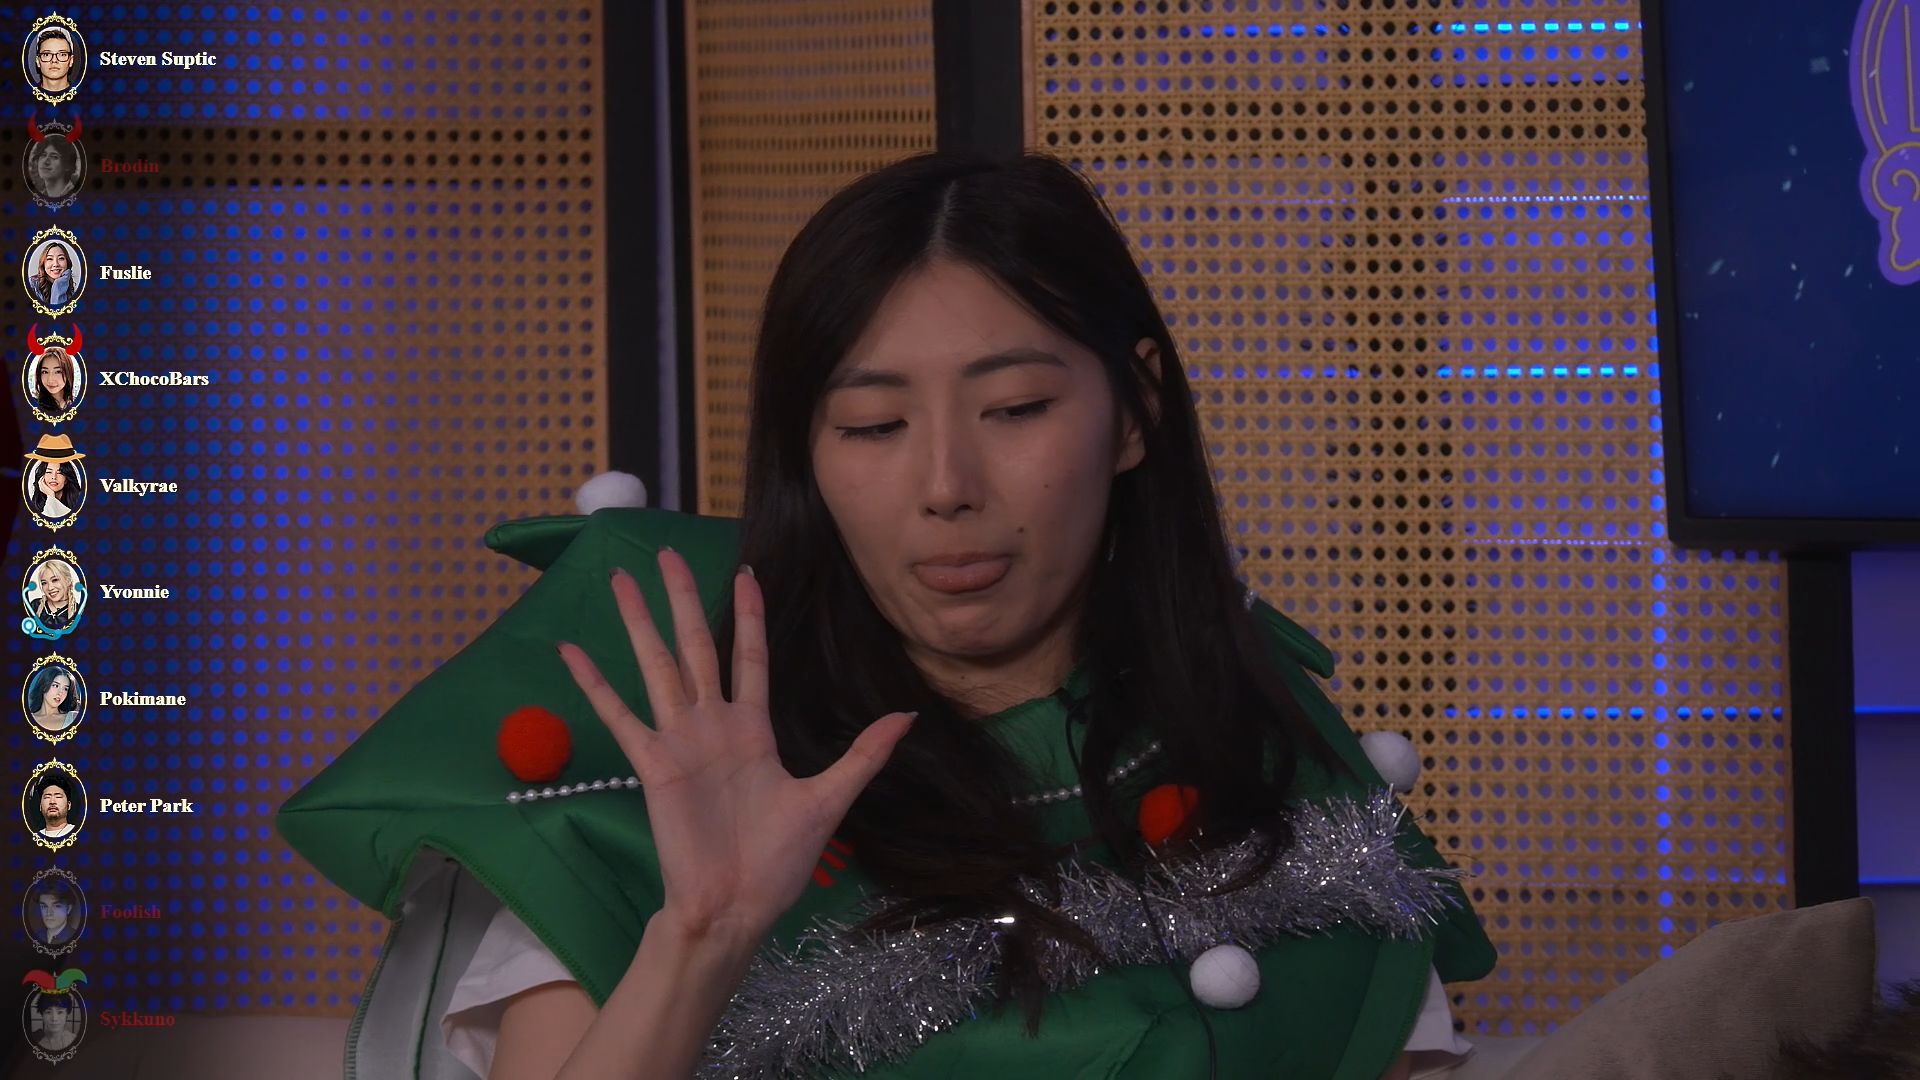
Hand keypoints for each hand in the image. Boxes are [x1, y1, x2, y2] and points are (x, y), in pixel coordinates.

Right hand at [557, 550, 915, 942]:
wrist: (736, 908)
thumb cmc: (778, 861)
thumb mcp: (830, 800)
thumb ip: (863, 754)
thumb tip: (909, 717)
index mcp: (753, 729)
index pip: (750, 657)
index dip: (749, 616)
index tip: (745, 574)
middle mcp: (713, 725)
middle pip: (695, 646)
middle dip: (683, 599)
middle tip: (664, 553)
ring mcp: (679, 741)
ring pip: (657, 667)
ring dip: (638, 623)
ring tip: (619, 580)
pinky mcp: (653, 764)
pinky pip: (621, 716)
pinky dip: (596, 685)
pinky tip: (572, 653)